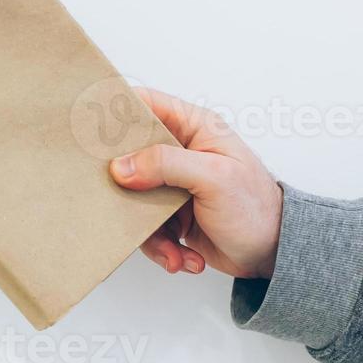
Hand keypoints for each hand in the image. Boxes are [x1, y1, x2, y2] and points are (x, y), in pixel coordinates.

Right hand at [109, 89, 282, 279]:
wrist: (273, 254)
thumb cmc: (256, 208)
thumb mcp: (214, 177)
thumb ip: (166, 164)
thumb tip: (121, 166)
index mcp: (194, 129)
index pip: (147, 105)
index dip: (117, 111)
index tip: (89, 128)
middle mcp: (179, 153)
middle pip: (129, 156)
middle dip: (123, 186)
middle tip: (118, 201)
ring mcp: (172, 186)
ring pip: (133, 199)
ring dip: (149, 232)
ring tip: (172, 248)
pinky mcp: (170, 216)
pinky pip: (146, 229)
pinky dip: (162, 248)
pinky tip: (184, 257)